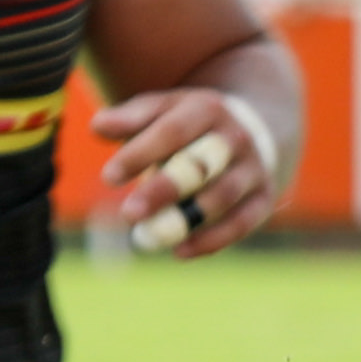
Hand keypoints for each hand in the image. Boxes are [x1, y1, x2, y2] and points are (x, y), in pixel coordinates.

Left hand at [93, 87, 284, 258]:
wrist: (256, 127)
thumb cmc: (191, 124)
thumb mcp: (164, 110)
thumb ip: (131, 118)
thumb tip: (97, 127)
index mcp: (207, 109)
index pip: (172, 131)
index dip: (141, 153)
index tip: (109, 176)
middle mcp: (236, 138)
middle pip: (200, 166)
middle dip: (165, 190)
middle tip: (129, 213)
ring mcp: (253, 169)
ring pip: (223, 196)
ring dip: (186, 219)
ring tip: (148, 239)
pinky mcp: (263, 199)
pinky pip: (242, 223)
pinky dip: (212, 241)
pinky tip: (178, 252)